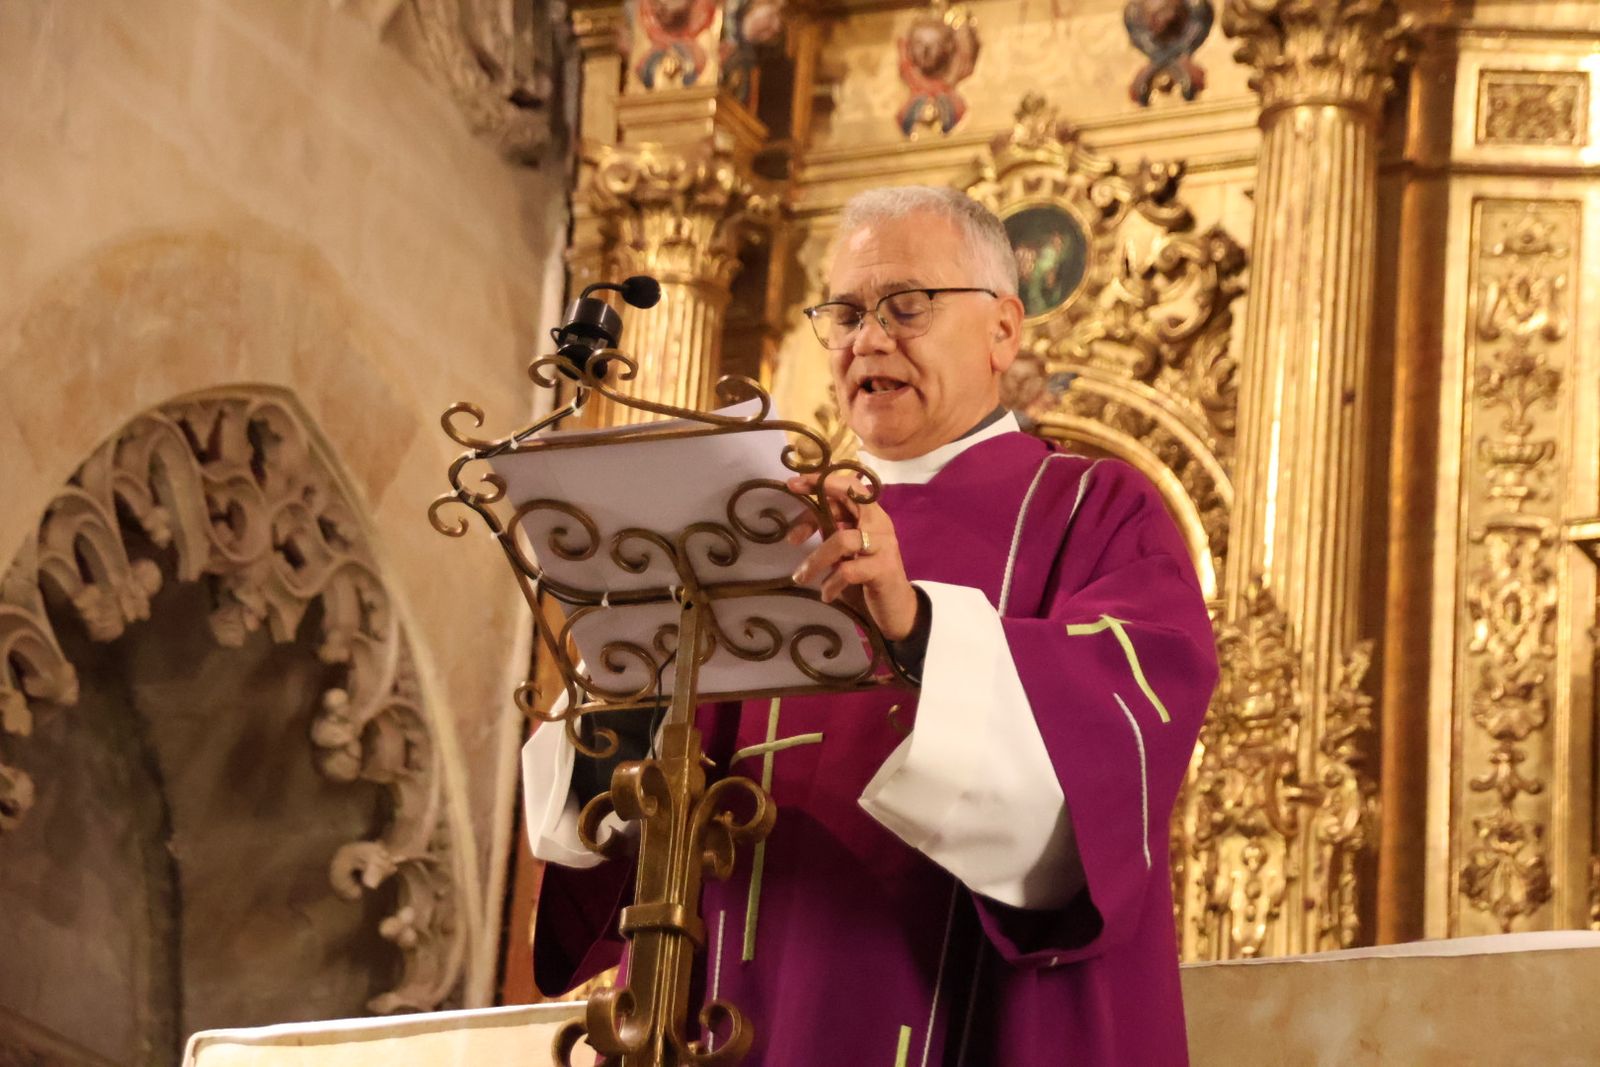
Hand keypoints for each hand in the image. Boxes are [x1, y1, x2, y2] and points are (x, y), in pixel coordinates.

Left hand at [785, 471, 919, 640]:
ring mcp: (883, 545)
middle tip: (791, 523)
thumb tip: (799, 528)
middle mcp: (879, 524)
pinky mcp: (883, 569)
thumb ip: (830, 534)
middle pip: (850, 497)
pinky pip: (848, 570)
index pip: (849, 486)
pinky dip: (831, 583)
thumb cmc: (867, 578)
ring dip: (816, 560)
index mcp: (870, 515)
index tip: (792, 484)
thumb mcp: (845, 553)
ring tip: (801, 577)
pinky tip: (827, 594)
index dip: (821, 481)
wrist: (897, 609)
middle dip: (817, 500)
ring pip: (842, 539)